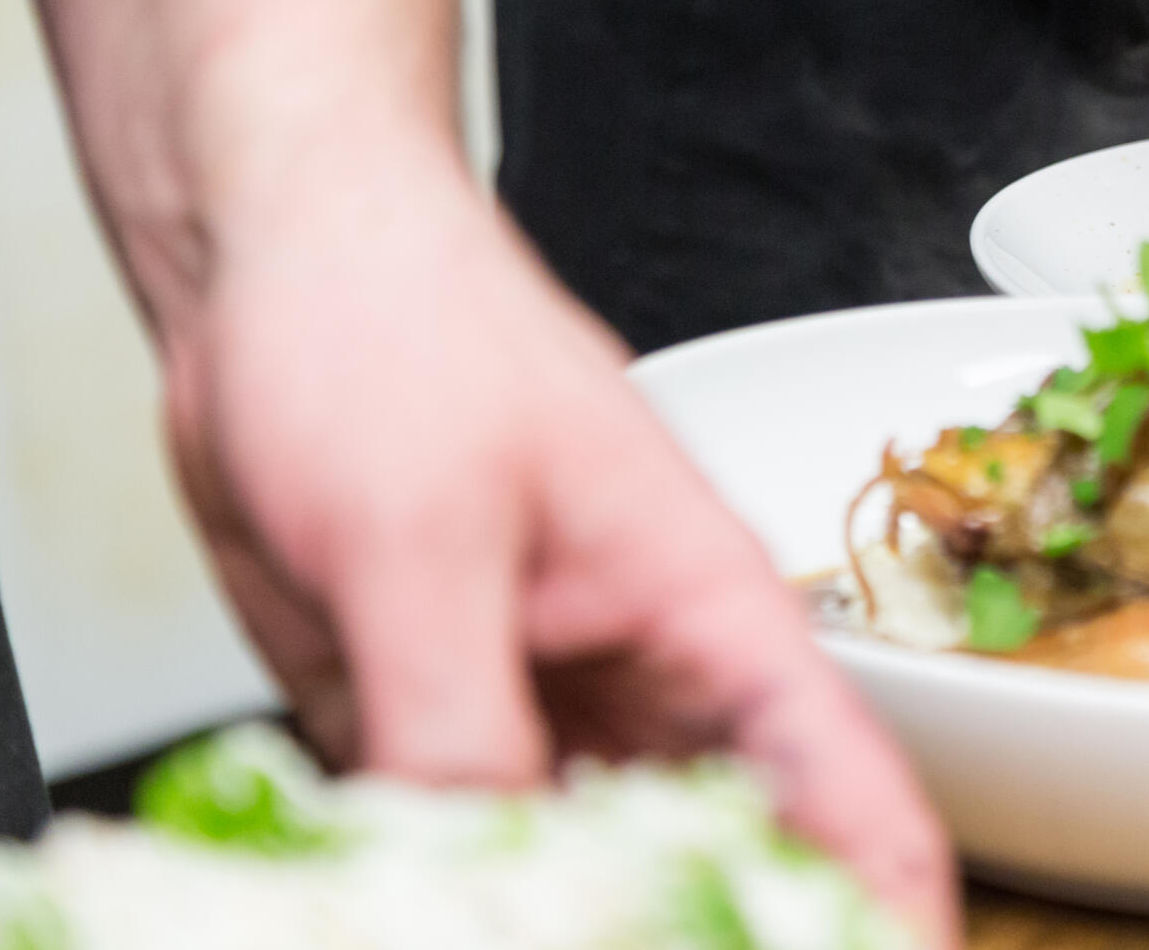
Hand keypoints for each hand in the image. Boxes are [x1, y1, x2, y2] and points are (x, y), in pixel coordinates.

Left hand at [155, 136, 957, 945]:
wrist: (259, 266)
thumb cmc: (390, 325)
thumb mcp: (423, 537)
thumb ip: (456, 725)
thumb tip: (480, 881)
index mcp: (704, 611)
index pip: (852, 791)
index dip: (889, 915)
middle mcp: (638, 677)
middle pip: (726, 863)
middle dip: (707, 925)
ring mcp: (532, 708)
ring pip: (582, 873)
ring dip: (549, 916)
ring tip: (491, 933)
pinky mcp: (425, 724)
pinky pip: (449, 854)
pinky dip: (431, 897)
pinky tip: (379, 910)